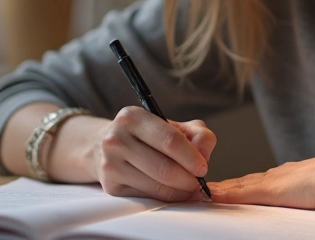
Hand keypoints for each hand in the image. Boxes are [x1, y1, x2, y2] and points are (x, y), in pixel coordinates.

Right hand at [90, 106, 215, 201]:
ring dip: (180, 192)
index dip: (192, 157)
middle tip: (198, 183)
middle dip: (189, 180)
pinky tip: (171, 191)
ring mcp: (111, 164)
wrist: (113, 146)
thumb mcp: (175, 126)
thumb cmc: (149, 136)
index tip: (203, 168)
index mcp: (133, 117)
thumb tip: (204, 154)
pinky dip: (165, 198)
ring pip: (157, 187)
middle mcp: (117, 139)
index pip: (170, 140)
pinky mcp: (110, 186)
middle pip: (164, 169)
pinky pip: (147, 198)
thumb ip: (198, 135)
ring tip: (188, 187)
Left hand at [208, 155, 314, 208]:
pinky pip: (241, 192)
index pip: (256, 181)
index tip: (224, 187)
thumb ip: (310, 191)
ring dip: (220, 189)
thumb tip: (312, 196)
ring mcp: (272, 182)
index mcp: (288, 176)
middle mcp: (277, 175)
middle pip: (242, 181)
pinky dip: (225, 193)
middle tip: (201, 188)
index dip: (240, 184)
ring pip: (238, 185)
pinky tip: (210, 195)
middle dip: (224, 185)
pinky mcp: (270, 190)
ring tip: (199, 191)